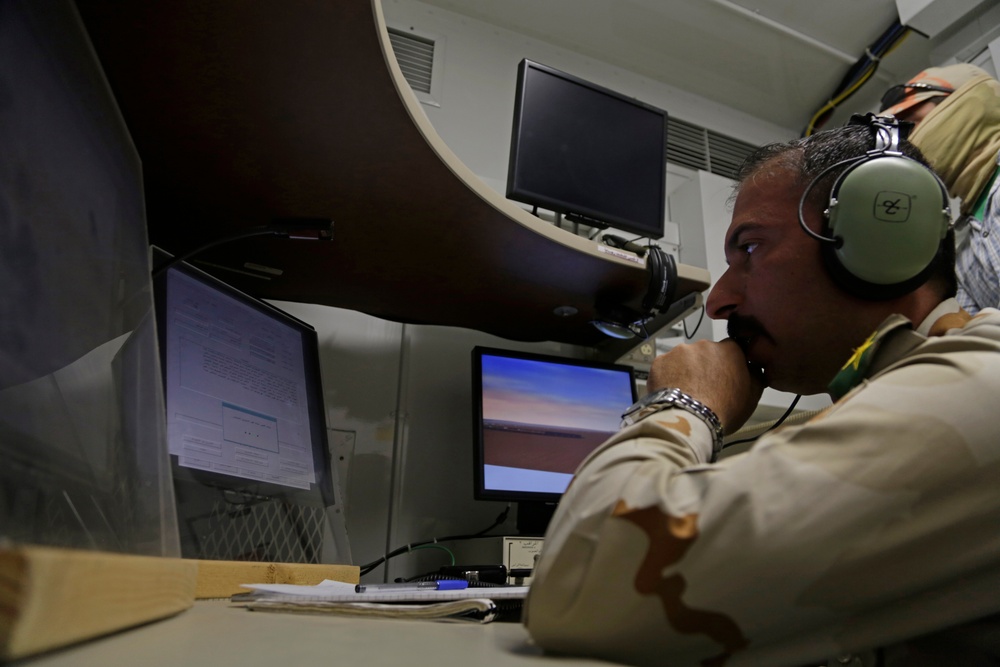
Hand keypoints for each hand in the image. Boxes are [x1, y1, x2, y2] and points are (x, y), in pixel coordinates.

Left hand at [646, 339, 764, 433]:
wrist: (688, 420)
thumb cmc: (721, 411)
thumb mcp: (752, 396)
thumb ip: (755, 376)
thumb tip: (754, 369)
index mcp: (730, 350)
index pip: (732, 349)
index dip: (728, 364)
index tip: (725, 376)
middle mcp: (704, 346)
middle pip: (706, 353)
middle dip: (705, 367)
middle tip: (705, 388)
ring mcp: (680, 352)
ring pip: (684, 359)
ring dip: (686, 371)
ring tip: (688, 393)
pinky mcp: (661, 361)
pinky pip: (666, 366)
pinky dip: (668, 376)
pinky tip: (674, 391)